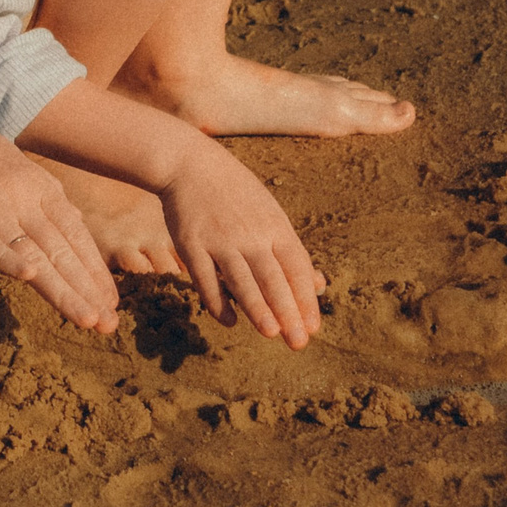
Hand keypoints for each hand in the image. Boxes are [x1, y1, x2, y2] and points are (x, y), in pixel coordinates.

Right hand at [0, 115, 119, 332]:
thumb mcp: (4, 163)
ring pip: (34, 252)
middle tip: (109, 324)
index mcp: (35, 181)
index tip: (108, 299)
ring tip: (87, 318)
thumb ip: (33, 191)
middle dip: (87, 288)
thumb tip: (60, 214)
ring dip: (62, 289)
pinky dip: (7, 258)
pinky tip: (28, 277)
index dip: (93, 268)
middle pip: (61, 248)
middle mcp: (19, 192)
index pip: (74, 231)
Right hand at [155, 140, 325, 347]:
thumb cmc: (235, 192)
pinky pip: (206, 280)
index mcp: (274, 226)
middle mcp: (249, 234)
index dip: (306, 299)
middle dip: (288, 313)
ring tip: (272, 334)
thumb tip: (317, 285)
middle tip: (298, 343)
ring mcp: (219, 240)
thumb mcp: (269, 212)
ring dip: (258, 310)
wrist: (189, 164)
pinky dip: (218, 302)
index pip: (296, 268)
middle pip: (273, 279)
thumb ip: (290, 249)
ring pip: (242, 282)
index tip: (313, 327)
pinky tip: (229, 320)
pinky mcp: (191, 244)